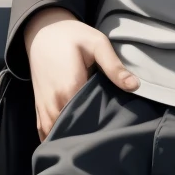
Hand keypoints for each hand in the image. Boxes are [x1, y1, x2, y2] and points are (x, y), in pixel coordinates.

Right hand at [22, 5, 140, 138]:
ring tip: (89, 144)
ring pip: (54, 134)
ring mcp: (44, 105)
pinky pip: (43, 131)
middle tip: (106, 142)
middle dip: (87, 137)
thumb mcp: (97, 44)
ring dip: (69, 139)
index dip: (102, 127)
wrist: (43, 30)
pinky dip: (53, 138)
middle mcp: (53, 101)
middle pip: (71, 130)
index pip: (87, 119)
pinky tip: (68, 142)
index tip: (116, 131)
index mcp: (69, 87)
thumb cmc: (71, 36)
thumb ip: (114, 66)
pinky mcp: (38, 106)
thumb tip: (135, 85)